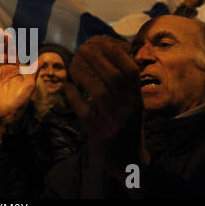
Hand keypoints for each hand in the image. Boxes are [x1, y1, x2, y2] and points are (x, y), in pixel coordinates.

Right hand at [0, 31, 36, 131]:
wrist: (9, 115)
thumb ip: (34, 71)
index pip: (12, 54)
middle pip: (1, 53)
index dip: (10, 44)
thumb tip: (43, 59)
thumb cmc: (21, 101)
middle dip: (0, 42)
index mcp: (14, 70)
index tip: (9, 34)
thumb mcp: (30, 85)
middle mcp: (4, 71)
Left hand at [64, 36, 148, 172]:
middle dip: (97, 60)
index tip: (104, 43)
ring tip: (73, 64)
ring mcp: (114, 123)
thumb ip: (125, 87)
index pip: (132, 72)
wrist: (129, 162)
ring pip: (98, 93)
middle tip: (82, 50)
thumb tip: (112, 57)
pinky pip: (84, 112)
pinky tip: (67, 86)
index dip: (118, 55)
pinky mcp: (99, 134)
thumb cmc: (127, 127)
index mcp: (137, 100)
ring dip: (84, 76)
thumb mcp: (132, 106)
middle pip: (113, 78)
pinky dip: (74, 97)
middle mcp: (129, 109)